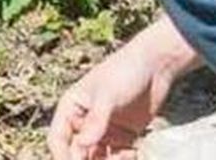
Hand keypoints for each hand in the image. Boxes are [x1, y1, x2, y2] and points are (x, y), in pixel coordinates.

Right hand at [47, 34, 180, 158]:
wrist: (157, 65)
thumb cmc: (124, 71)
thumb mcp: (107, 95)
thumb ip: (95, 121)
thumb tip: (82, 146)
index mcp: (72, 107)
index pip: (58, 139)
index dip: (62, 156)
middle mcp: (85, 121)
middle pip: (78, 153)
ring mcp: (105, 129)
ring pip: (98, 158)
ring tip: (122, 156)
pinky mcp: (124, 135)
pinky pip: (117, 156)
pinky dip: (123, 159)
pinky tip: (133, 151)